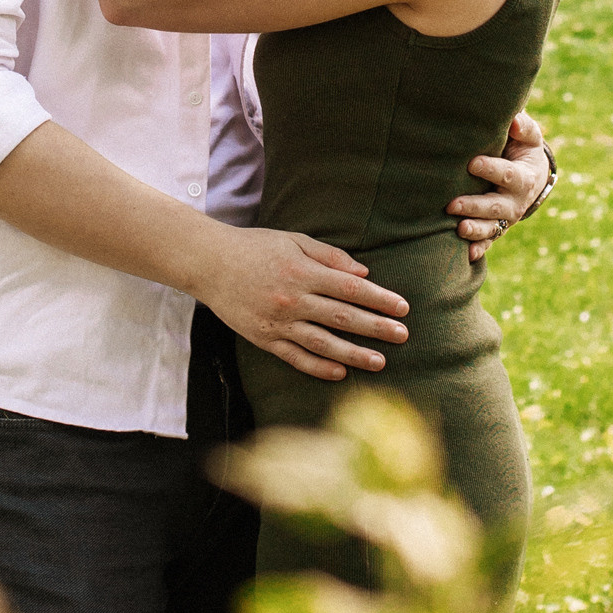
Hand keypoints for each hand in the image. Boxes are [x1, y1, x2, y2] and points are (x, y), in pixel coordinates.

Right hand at [198, 224, 410, 380]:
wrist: (210, 264)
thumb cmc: (255, 247)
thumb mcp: (294, 240)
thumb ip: (330, 256)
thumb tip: (364, 272)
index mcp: (302, 271)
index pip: (350, 287)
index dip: (379, 298)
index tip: (402, 308)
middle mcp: (293, 299)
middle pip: (343, 317)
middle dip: (376, 327)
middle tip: (403, 335)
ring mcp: (278, 322)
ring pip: (324, 343)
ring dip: (354, 354)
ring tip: (379, 362)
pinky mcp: (264, 339)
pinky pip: (296, 357)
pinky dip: (319, 367)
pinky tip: (341, 373)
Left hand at [449, 109, 554, 265]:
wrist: (532, 175)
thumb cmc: (522, 149)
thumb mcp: (528, 138)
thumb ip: (524, 128)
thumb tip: (515, 120)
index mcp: (524, 177)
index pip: (507, 175)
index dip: (491, 170)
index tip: (472, 163)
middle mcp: (516, 201)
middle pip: (496, 206)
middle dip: (474, 206)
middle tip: (451, 204)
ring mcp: (507, 218)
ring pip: (491, 227)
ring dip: (475, 230)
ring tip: (459, 229)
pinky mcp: (498, 228)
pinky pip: (489, 241)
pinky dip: (479, 248)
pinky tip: (467, 255)